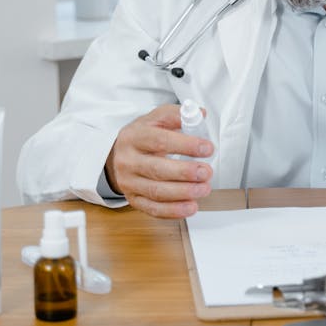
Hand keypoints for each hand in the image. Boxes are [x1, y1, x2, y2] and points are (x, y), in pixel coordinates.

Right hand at [104, 104, 214, 218]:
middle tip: (206, 172)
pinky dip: (173, 211)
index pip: (160, 140)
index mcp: (134, 136)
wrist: (119, 154)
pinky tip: (191, 206)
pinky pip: (153, 209)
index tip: (207, 148)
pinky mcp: (133, 199)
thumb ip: (177, 115)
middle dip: (185, 173)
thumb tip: (200, 114)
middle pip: (157, 169)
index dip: (186, 145)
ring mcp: (129, 182)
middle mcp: (128, 160)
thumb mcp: (156, 118)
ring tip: (204, 189)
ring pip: (156, 191)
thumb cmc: (143, 136)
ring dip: (183, 193)